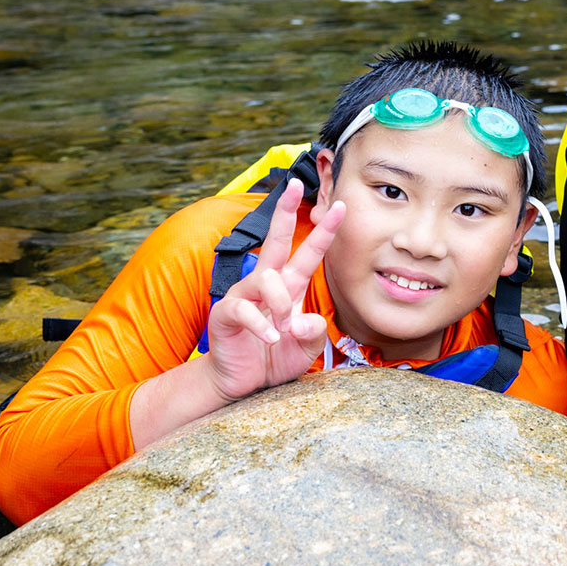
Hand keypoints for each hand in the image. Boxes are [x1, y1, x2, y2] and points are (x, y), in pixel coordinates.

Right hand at [204, 180, 343, 403]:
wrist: (241, 381)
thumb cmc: (273, 359)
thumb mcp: (304, 350)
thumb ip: (312, 334)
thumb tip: (306, 320)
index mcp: (289, 287)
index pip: (309, 253)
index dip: (325, 230)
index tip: (341, 206)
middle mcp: (266, 284)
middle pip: (275, 240)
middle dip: (284, 211)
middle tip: (293, 184)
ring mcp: (244, 295)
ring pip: (266, 278)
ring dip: (279, 303)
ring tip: (283, 328)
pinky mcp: (225, 313)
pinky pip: (243, 309)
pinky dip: (261, 325)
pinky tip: (271, 338)